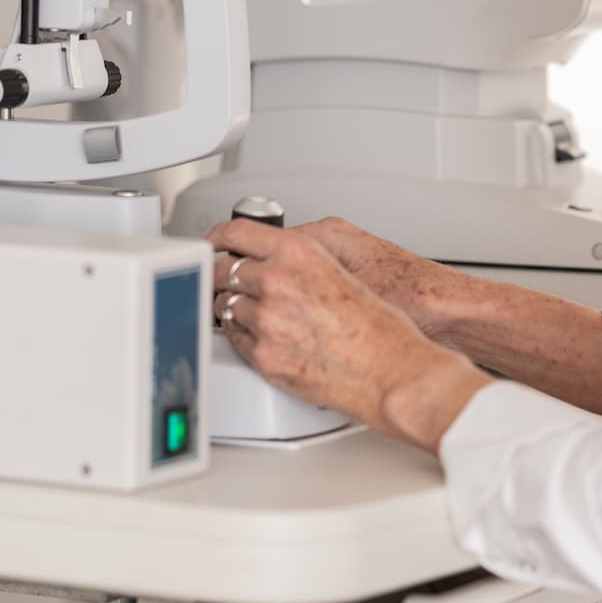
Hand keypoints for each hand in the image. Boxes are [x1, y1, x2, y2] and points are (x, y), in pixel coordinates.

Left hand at [205, 220, 489, 451]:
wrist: (392, 370)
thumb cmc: (380, 325)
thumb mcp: (343, 267)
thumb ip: (301, 259)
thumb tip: (275, 258)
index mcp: (298, 252)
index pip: (236, 232)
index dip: (216, 237)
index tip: (210, 243)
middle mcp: (276, 281)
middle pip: (222, 270)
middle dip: (220, 276)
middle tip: (223, 282)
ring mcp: (266, 320)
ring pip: (225, 306)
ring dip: (233, 308)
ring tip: (254, 314)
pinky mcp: (263, 356)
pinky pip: (235, 341)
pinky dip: (242, 336)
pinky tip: (262, 337)